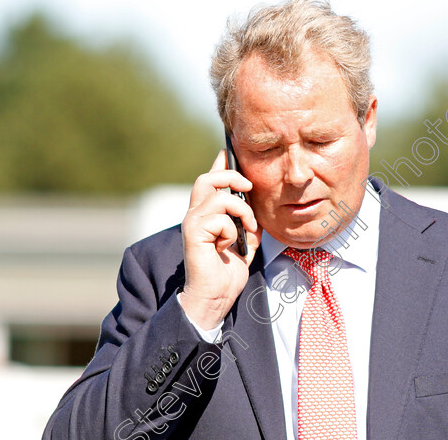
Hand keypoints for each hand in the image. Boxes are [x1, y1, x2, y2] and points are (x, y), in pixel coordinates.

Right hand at [179, 149, 262, 329]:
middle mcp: (195, 214)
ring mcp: (192, 222)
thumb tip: (256, 205)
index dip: (220, 163)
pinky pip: (220, 218)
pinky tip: (228, 247)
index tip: (229, 150)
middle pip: (208, 178)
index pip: (211, 180)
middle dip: (231, 175)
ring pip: (219, 196)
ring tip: (248, 228)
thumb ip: (247, 222)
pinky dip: (232, 231)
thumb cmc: (227, 273)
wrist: (215, 297)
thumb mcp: (244, 241)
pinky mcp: (193, 233)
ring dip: (241, 210)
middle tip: (249, 186)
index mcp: (206, 214)